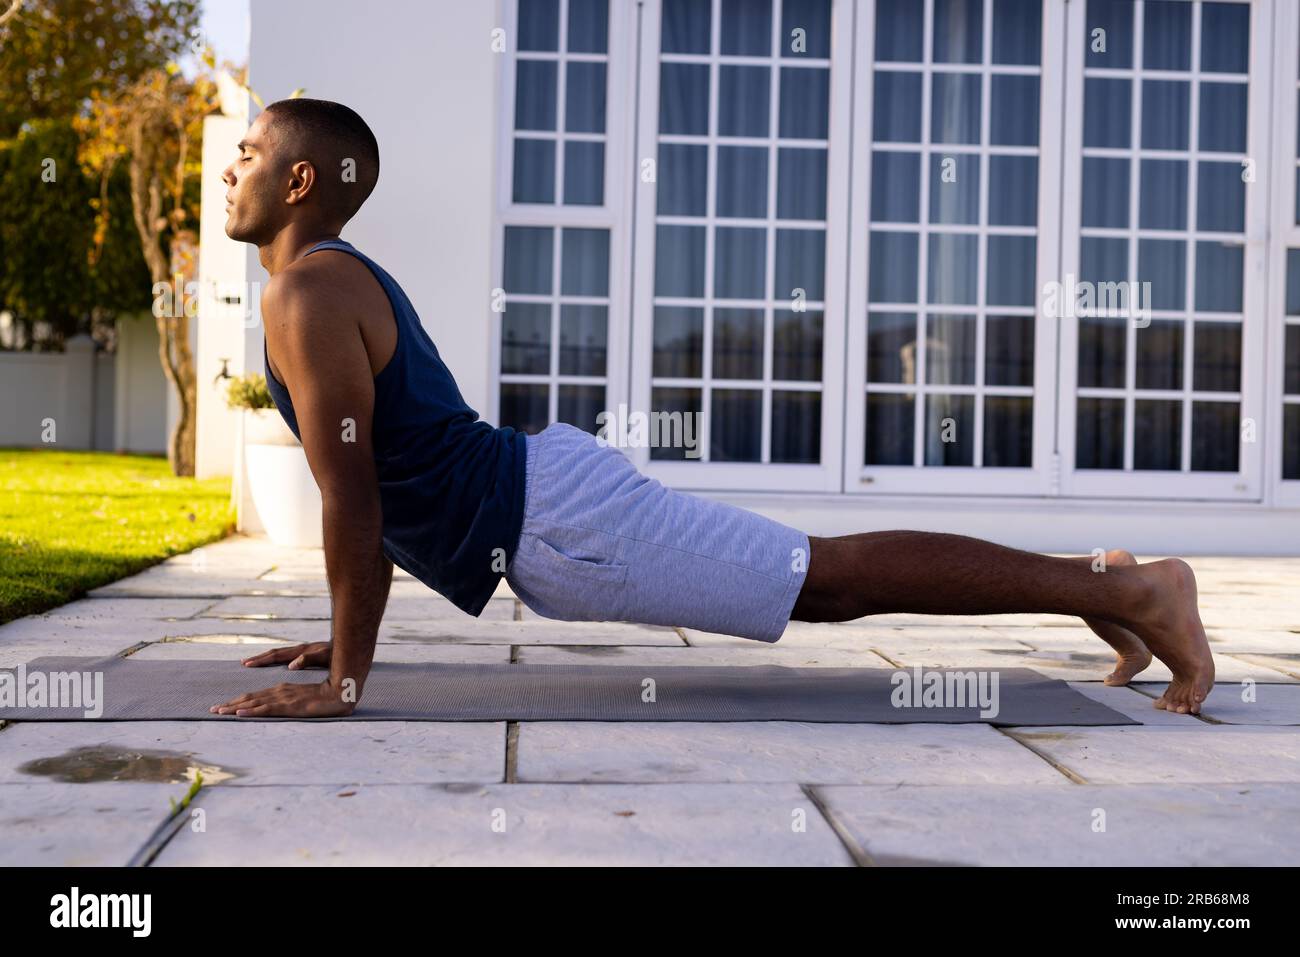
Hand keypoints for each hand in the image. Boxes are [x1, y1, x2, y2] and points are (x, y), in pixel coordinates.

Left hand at [209, 679, 355, 717]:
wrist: (342, 692)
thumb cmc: (327, 696)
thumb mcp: (305, 700)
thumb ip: (292, 702)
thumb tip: (280, 708)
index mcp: (283, 690)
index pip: (256, 696)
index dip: (238, 700)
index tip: (223, 706)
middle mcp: (280, 692)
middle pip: (250, 697)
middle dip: (230, 703)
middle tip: (212, 709)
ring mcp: (284, 698)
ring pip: (254, 702)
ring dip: (235, 706)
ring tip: (219, 711)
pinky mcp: (290, 706)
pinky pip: (267, 709)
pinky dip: (252, 710)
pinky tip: (240, 713)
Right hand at [240, 641, 330, 669]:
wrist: (350, 645)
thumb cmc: (339, 653)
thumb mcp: (325, 656)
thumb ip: (309, 659)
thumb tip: (291, 665)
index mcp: (301, 651)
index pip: (276, 655)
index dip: (262, 660)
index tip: (247, 663)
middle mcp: (300, 650)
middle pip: (275, 653)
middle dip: (260, 658)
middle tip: (244, 663)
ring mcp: (304, 651)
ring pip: (281, 654)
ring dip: (267, 658)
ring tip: (254, 662)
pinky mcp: (309, 654)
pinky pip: (288, 656)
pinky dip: (279, 659)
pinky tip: (278, 664)